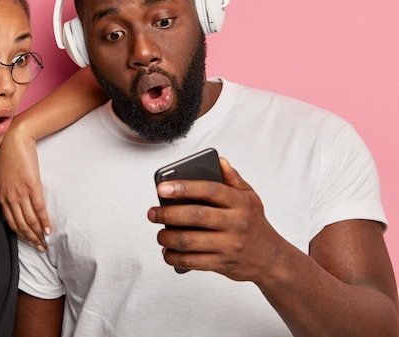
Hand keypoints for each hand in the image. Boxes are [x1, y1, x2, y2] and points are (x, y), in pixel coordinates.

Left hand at [0, 124, 50, 250]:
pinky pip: (39, 209)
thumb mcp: (2, 178)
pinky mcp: (32, 186)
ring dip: (38, 234)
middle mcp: (9, 198)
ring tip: (45, 243)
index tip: (31, 242)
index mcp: (1, 197)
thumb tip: (14, 206)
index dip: (22, 234)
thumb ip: (7, 193)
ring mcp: (20, 193)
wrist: (14, 140)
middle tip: (41, 248)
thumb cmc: (9, 156)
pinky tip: (49, 230)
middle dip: (31, 239)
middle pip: (21, 225)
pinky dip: (44, 222)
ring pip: (30, 220)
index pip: (12, 222)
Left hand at [147, 157, 286, 281]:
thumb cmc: (254, 223)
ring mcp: (229, 245)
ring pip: (190, 240)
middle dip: (168, 213)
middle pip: (196, 216)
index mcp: (240, 202)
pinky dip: (174, 256)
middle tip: (152, 212)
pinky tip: (167, 251)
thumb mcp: (250, 197)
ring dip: (167, 237)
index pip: (210, 190)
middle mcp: (236, 223)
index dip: (184, 187)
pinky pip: (192, 261)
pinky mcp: (222, 264)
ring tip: (159, 233)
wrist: (272, 258)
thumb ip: (232, 178)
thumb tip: (219, 160)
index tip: (162, 187)